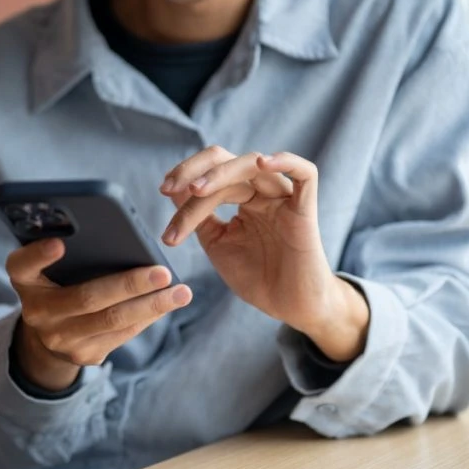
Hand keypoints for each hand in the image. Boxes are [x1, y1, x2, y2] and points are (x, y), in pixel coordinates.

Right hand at [6, 238, 192, 390]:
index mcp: (24, 280)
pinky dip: (148, 317)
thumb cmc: (56, 284)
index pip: (22, 265)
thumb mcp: (47, 268)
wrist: (48, 337)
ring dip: (152, 305)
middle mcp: (37, 313)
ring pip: (113, 321)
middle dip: (129, 285)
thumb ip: (67, 250)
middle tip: (163, 272)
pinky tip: (169, 303)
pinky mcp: (84, 355)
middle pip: (87, 298)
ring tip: (181, 292)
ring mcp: (60, 339)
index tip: (59, 244)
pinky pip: (122, 335)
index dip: (38, 255)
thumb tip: (118, 235)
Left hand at [160, 146, 367, 361]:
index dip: (185, 176)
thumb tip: (173, 189)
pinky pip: (305, 173)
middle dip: (193, 171)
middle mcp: (263, 192)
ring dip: (219, 174)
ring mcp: (284, 198)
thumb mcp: (217, 243)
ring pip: (253, 165)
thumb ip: (198, 217)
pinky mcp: (305, 210)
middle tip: (168, 188)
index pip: (210, 174)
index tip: (163, 190)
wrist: (289, 307)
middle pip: (227, 162)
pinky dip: (286, 161)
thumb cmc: (257, 277)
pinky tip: (262, 163)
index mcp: (243, 198)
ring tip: (195, 190)